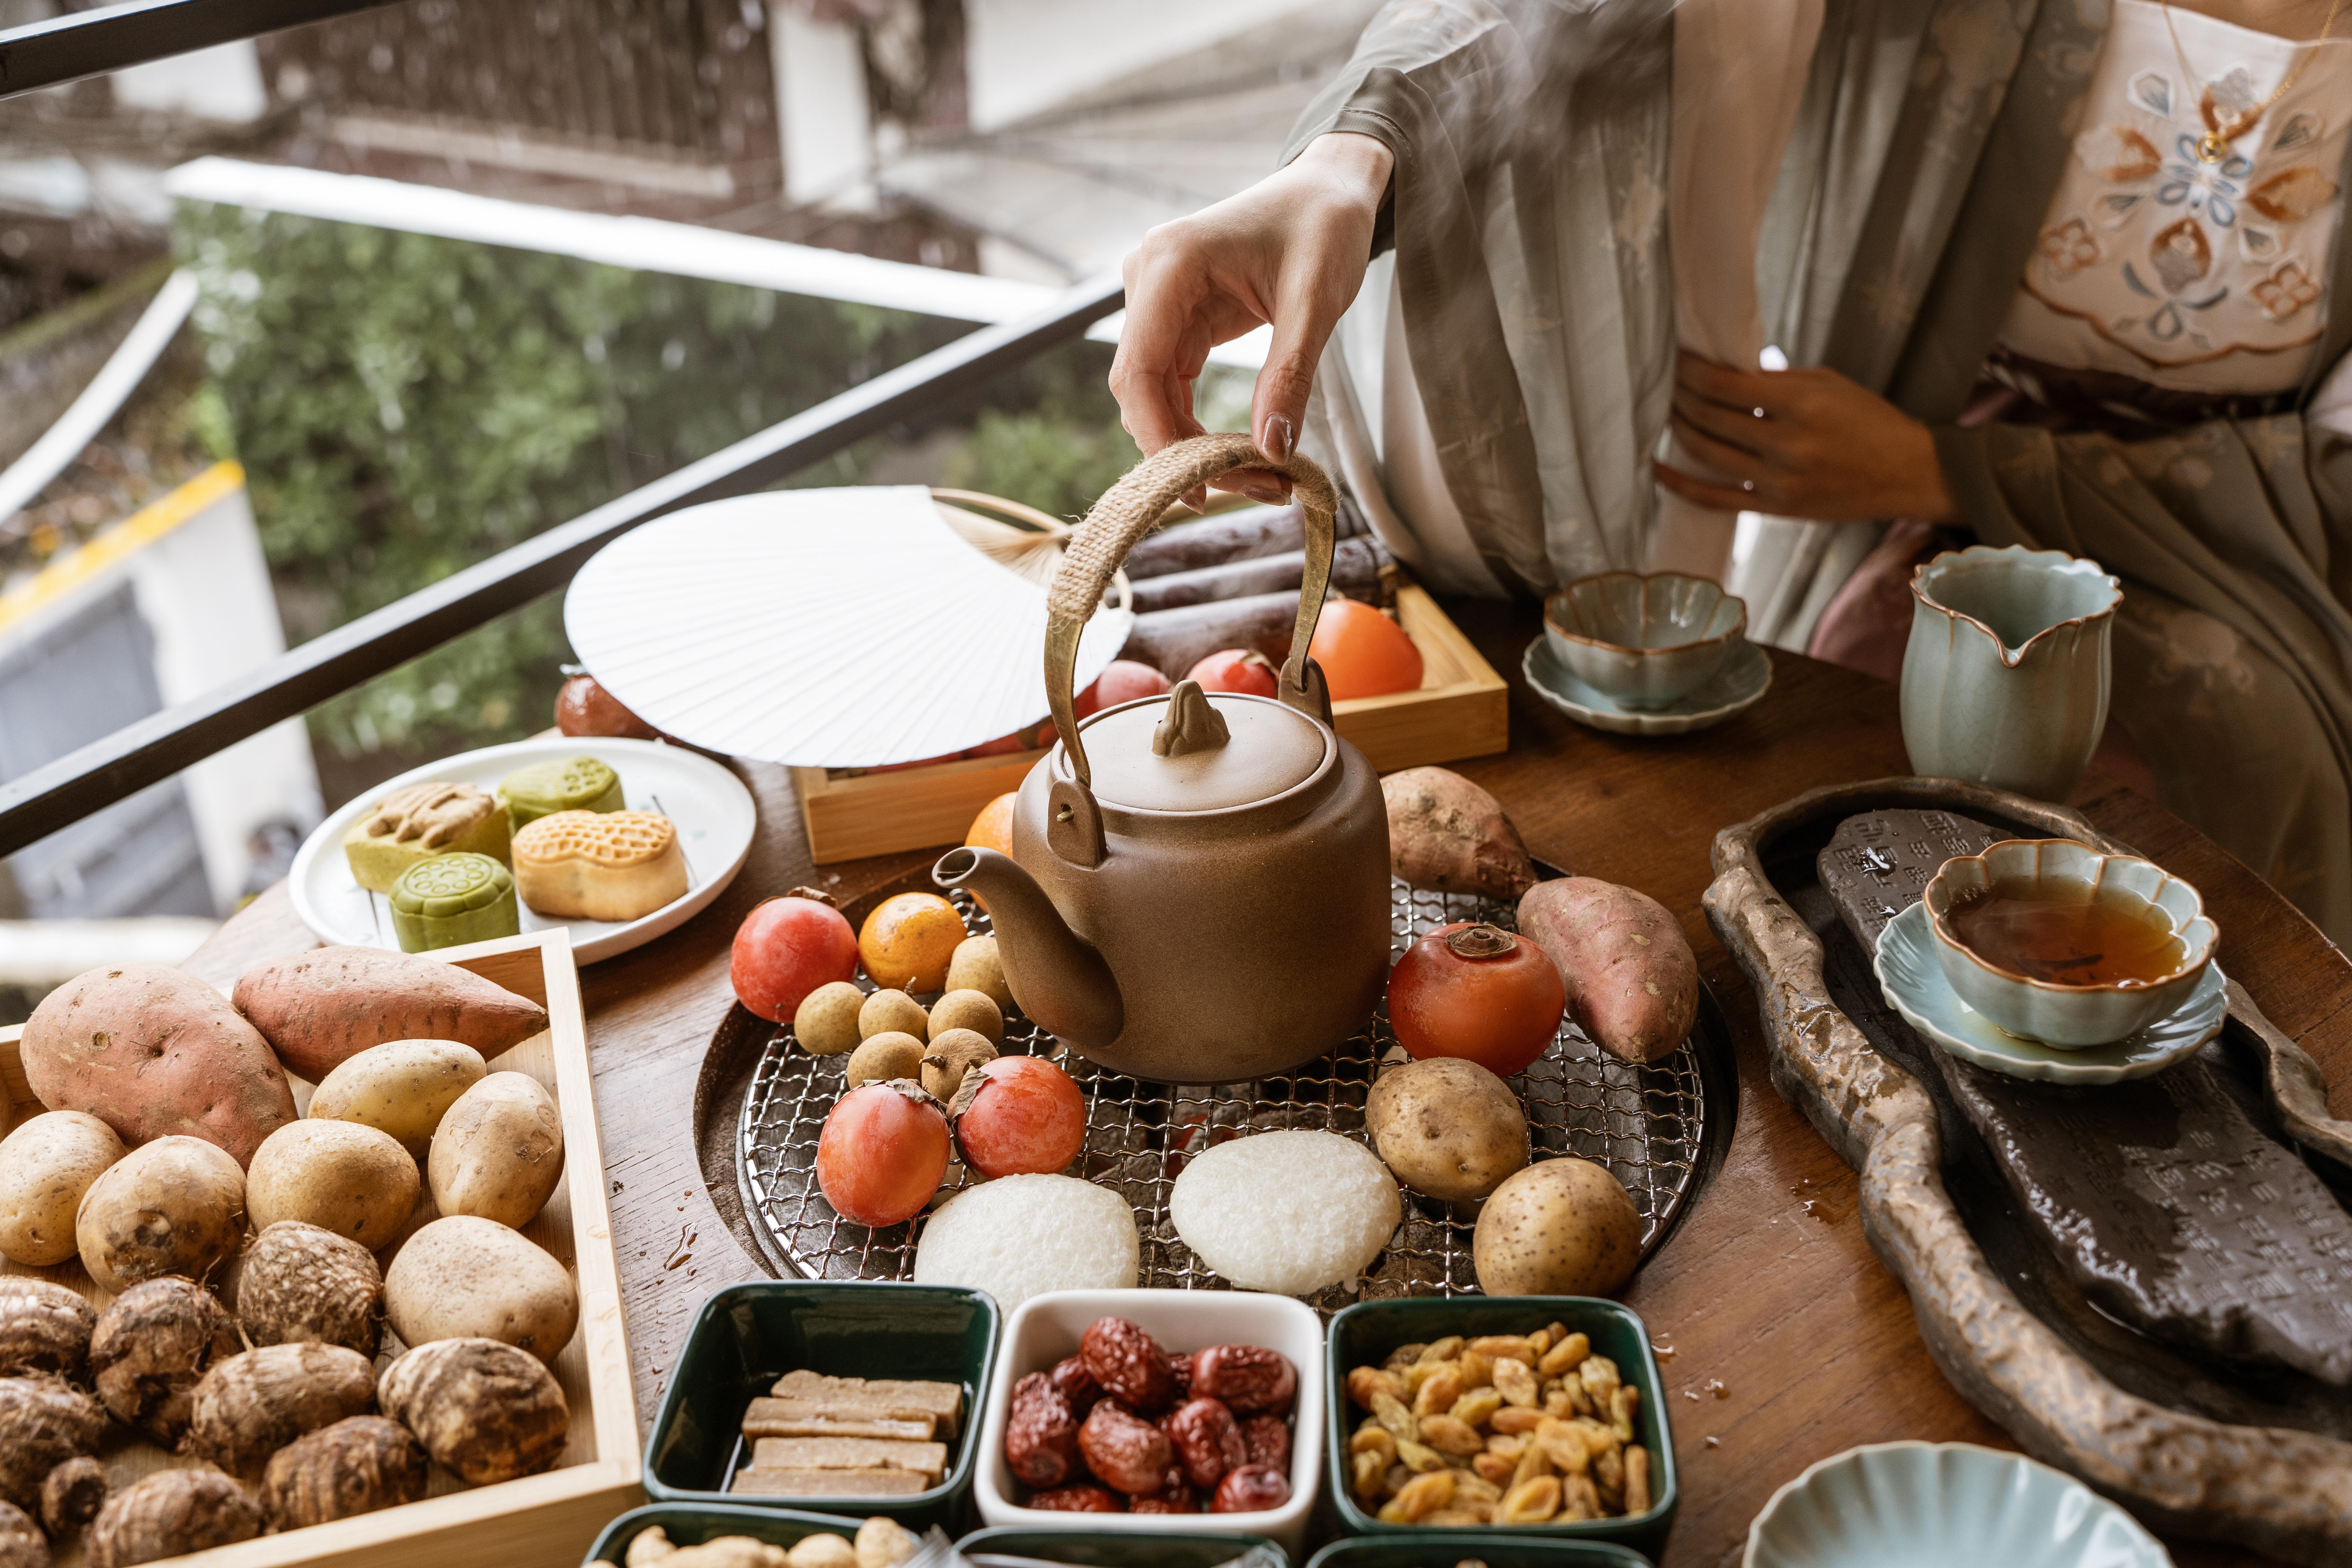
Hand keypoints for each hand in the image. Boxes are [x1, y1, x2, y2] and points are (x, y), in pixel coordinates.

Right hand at [1112, 132, 1392, 509]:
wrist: (1330, 188)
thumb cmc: (1326, 226)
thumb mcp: (1317, 301)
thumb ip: (1289, 376)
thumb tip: (1272, 452)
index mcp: (1171, 262)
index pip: (1139, 369)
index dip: (1159, 437)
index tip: (1200, 488)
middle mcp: (1148, 278)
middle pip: (1140, 389)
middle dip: (1183, 450)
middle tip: (1250, 489)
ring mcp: (1157, 299)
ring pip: (1153, 394)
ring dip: (1191, 444)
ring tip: (1255, 478)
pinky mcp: (1175, 317)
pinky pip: (1172, 384)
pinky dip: (1196, 424)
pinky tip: (1236, 452)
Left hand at [1654, 351, 1958, 522]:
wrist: (1908, 473)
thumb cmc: (1869, 421)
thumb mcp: (1827, 384)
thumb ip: (1775, 380)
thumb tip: (1724, 371)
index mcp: (1801, 405)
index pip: (1724, 385)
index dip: (1690, 370)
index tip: (1675, 357)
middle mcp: (1786, 445)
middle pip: (1709, 417)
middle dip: (1679, 396)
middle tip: (1662, 381)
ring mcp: (1778, 481)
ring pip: (1706, 453)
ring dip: (1678, 429)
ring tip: (1665, 411)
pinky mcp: (1775, 508)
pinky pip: (1714, 499)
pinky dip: (1680, 484)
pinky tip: (1657, 467)